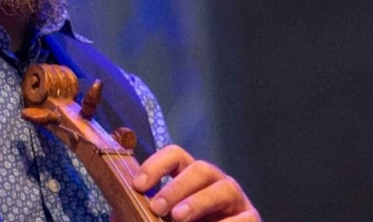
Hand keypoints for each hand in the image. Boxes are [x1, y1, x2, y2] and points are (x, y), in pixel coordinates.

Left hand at [130, 145, 260, 221]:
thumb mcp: (157, 221)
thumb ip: (138, 213)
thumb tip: (120, 208)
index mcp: (190, 178)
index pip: (176, 156)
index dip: (156, 165)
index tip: (137, 185)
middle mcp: (215, 183)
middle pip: (201, 168)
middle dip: (177, 186)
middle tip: (157, 207)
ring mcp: (236, 201)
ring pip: (224, 188)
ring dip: (199, 202)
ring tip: (178, 218)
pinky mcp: (252, 220)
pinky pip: (245, 218)